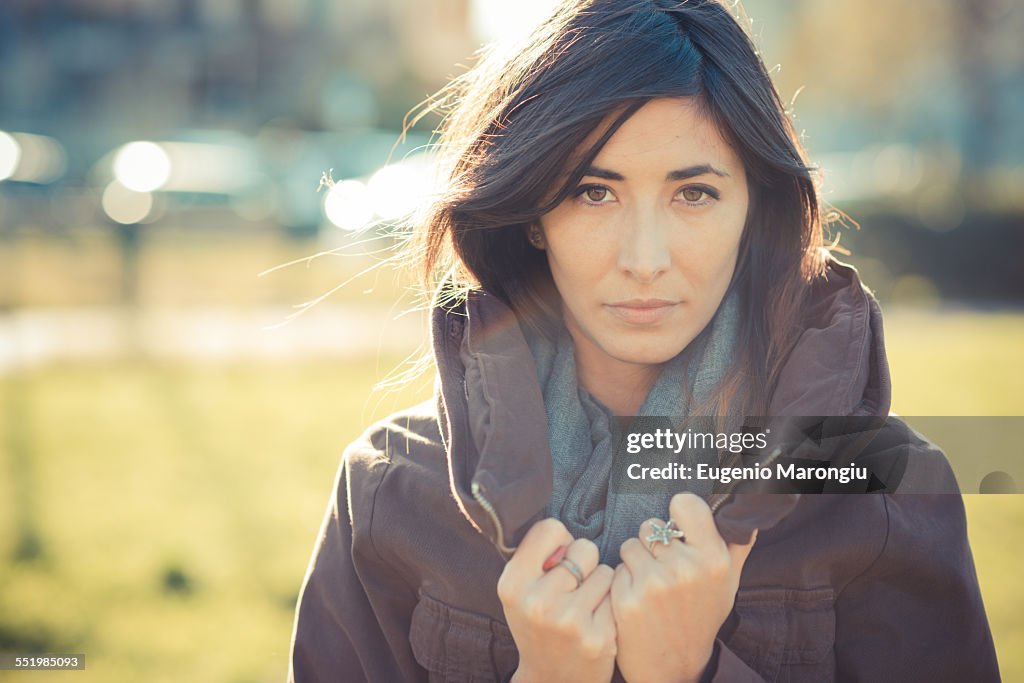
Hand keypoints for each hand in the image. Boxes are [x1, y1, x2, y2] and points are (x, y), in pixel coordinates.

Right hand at [497, 518, 616, 682]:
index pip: (551, 528)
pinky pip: (616, 595)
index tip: (557, 561)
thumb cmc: (537, 624)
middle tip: (573, 586)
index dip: (560, 541)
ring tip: (584, 604)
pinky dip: (610, 604)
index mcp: (513, 583)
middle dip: (583, 562)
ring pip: (605, 570)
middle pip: (584, 547)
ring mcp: (569, 620)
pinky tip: (597, 621)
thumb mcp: (520, 590)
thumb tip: (564, 531)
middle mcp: (538, 601)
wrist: (551, 680)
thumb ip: (536, 557)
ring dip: (600, 583)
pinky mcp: (598, 636)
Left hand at [610, 493, 756, 682]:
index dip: (678, 512)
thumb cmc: (701, 618)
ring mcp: (653, 584)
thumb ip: (737, 544)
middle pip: (651, 524)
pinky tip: (637, 600)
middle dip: (655, 543)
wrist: (675, 668)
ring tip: (651, 585)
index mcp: (713, 559)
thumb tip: (744, 513)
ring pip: (630, 544)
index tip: (678, 527)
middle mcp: (684, 569)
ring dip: (636, 560)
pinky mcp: (626, 599)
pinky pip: (615, 568)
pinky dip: (623, 580)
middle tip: (665, 568)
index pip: (684, 503)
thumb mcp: (729, 583)